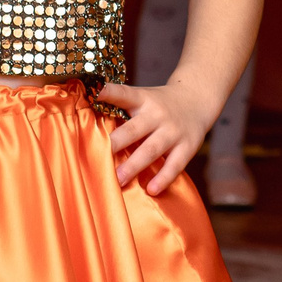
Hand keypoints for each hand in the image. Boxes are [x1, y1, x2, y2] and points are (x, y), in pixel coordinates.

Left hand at [102, 78, 218, 195]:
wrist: (197, 99)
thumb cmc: (159, 104)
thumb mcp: (142, 98)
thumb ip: (119, 107)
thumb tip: (84, 119)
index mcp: (142, 100)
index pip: (124, 93)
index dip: (108, 92)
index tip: (93, 92)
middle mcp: (157, 114)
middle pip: (134, 129)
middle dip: (116, 143)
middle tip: (98, 157)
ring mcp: (173, 131)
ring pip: (151, 149)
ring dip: (134, 165)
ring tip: (118, 180)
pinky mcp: (187, 146)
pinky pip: (174, 164)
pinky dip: (163, 178)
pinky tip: (151, 190)